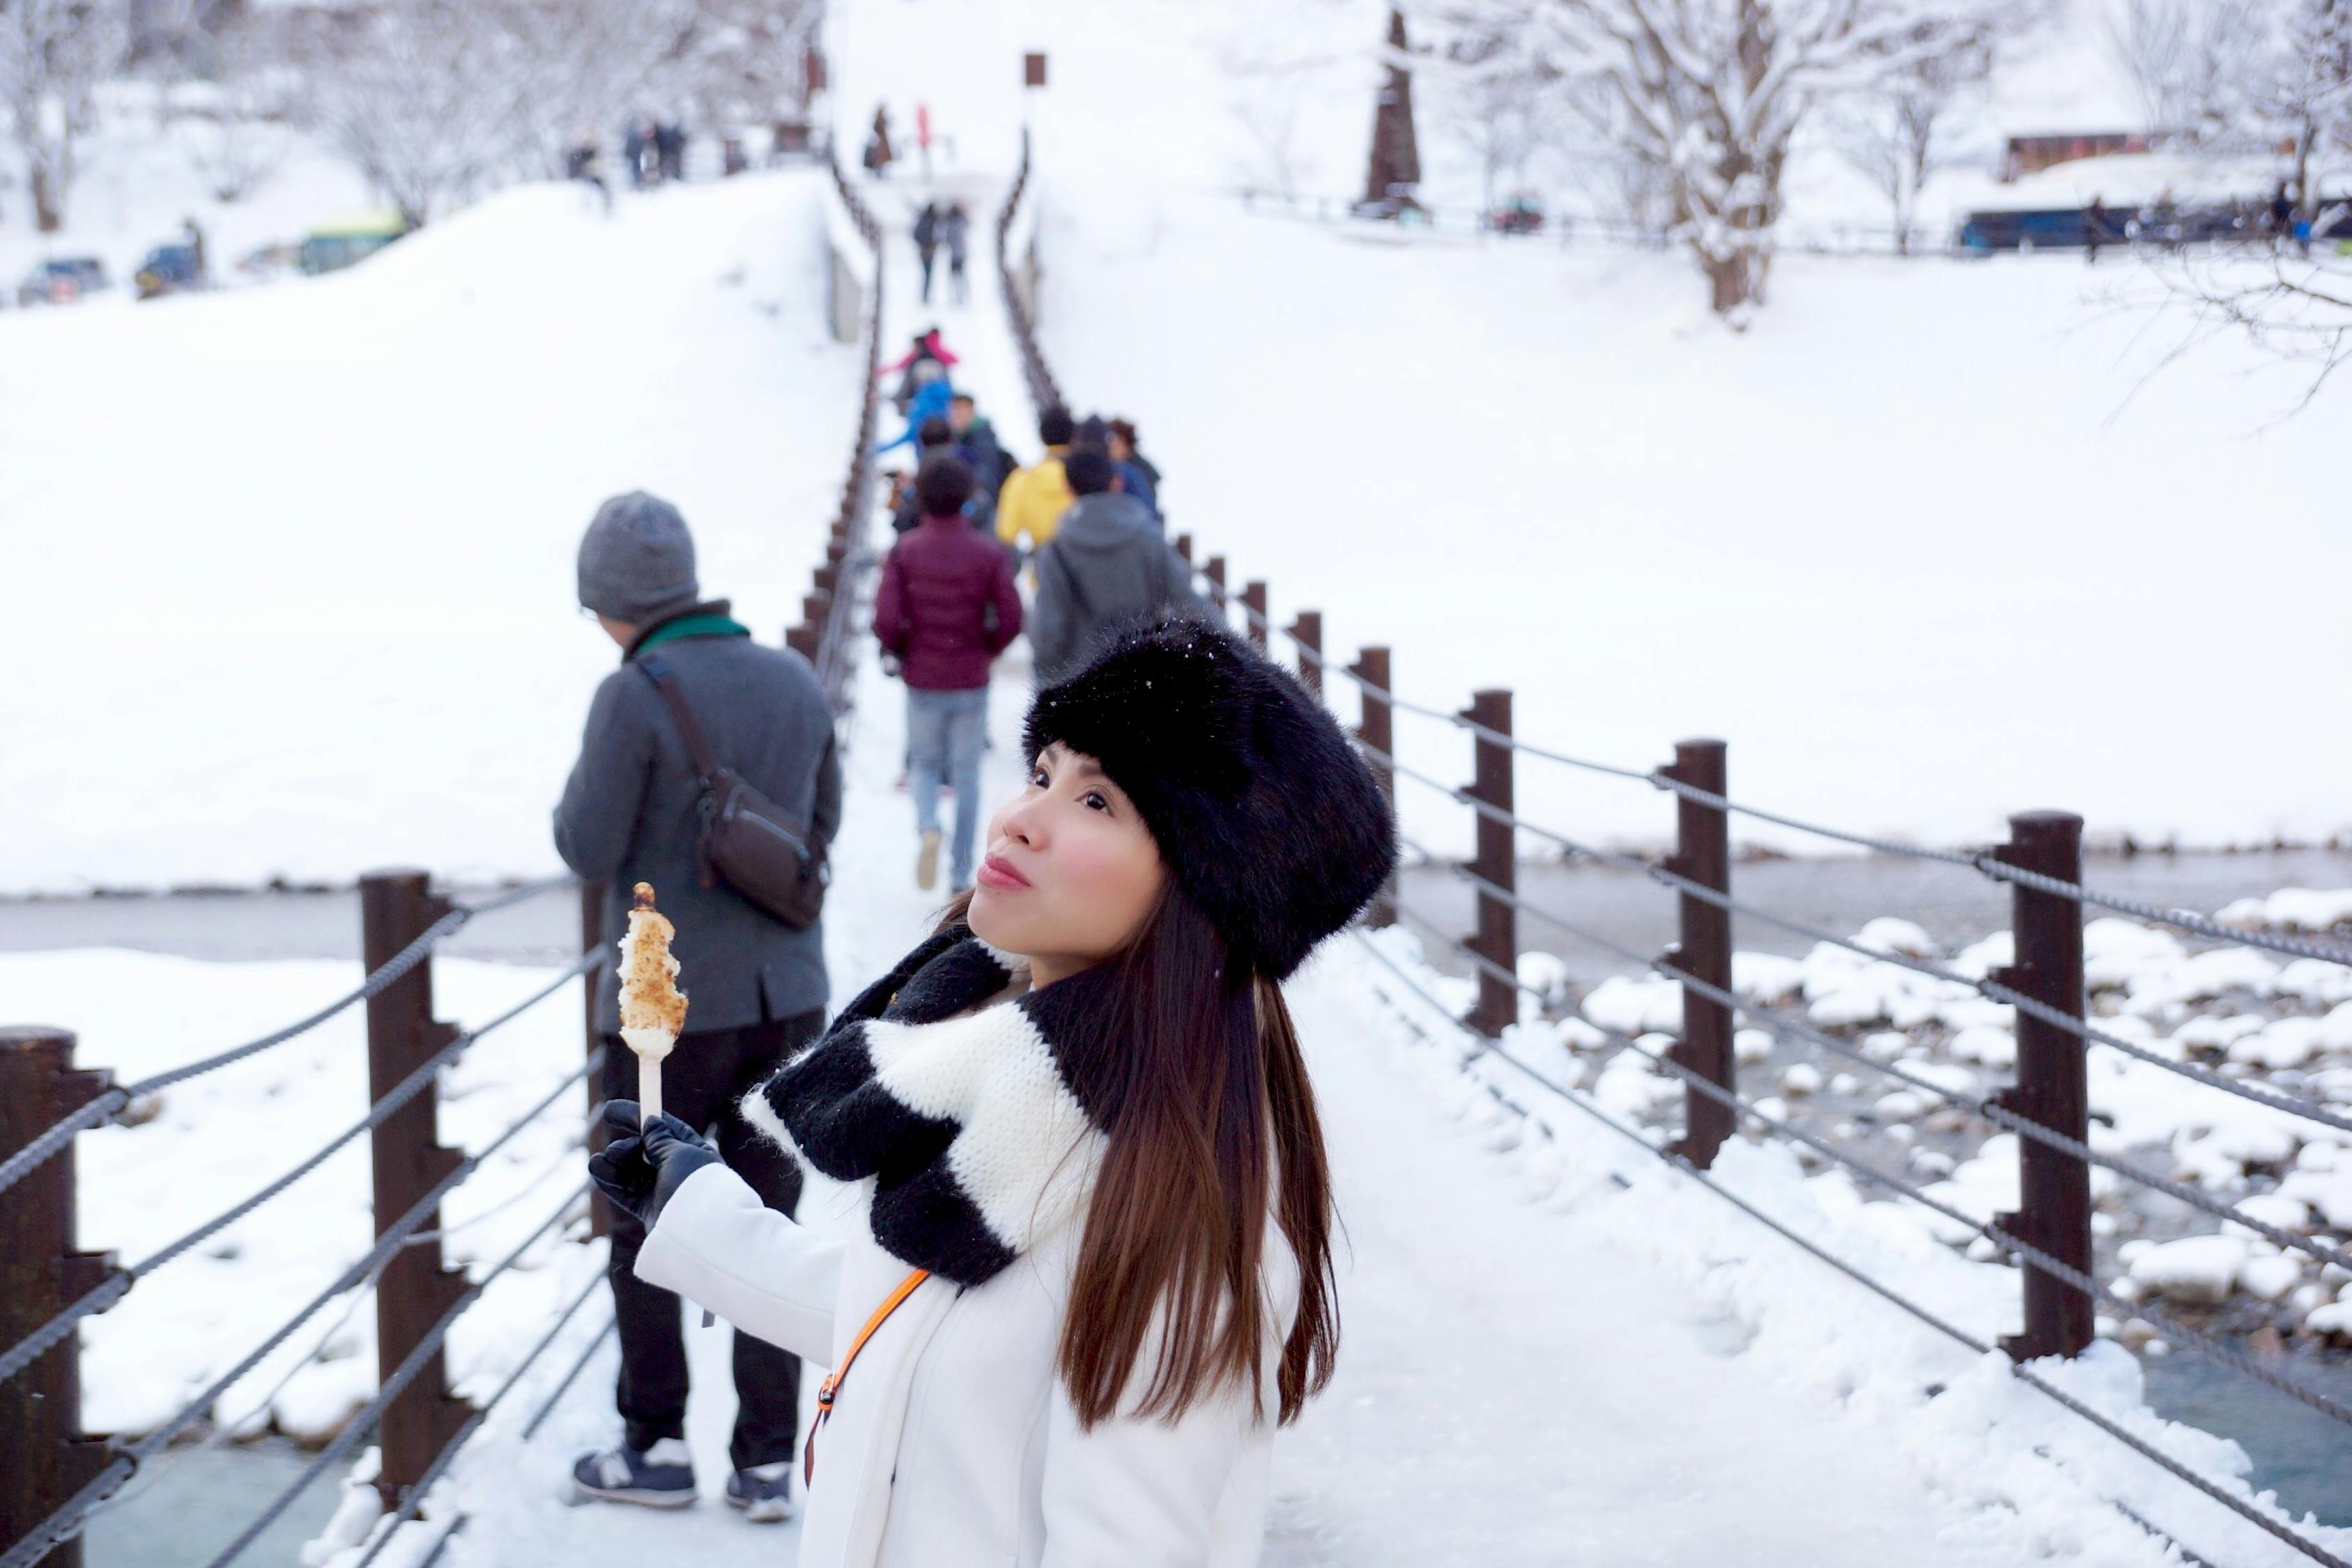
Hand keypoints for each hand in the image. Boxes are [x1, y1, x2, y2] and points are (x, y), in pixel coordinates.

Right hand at [588, 1100, 721, 1228]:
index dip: (638, 1116)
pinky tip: (596, 1168)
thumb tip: (652, 1121)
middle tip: (615, 1151)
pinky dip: (610, 1180)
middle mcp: (679, 1170)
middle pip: (644, 1150)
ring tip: (600, 1161)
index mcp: (693, 1151)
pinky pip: (626, 1192)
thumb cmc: (693, 1185)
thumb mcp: (679, 1153)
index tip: (611, 1110)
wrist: (698, 1231)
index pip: (664, 1128)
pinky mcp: (649, 1210)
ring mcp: (663, 1190)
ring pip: (632, 1171)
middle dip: (626, 1147)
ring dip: (614, 1163)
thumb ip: (660, 1139)